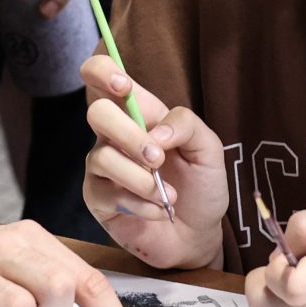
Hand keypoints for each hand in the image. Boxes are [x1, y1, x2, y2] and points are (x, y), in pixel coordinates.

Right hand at [79, 55, 227, 269]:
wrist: (198, 235)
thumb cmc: (200, 186)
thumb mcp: (208, 149)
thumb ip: (187, 125)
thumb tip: (155, 132)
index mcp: (139, 114)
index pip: (101, 75)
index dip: (103, 71)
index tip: (124, 87)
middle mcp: (114, 136)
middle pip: (97, 113)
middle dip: (129, 135)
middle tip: (157, 159)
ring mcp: (102, 167)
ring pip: (102, 156)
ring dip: (141, 179)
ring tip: (168, 196)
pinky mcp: (97, 198)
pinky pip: (107, 192)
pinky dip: (140, 204)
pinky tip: (159, 210)